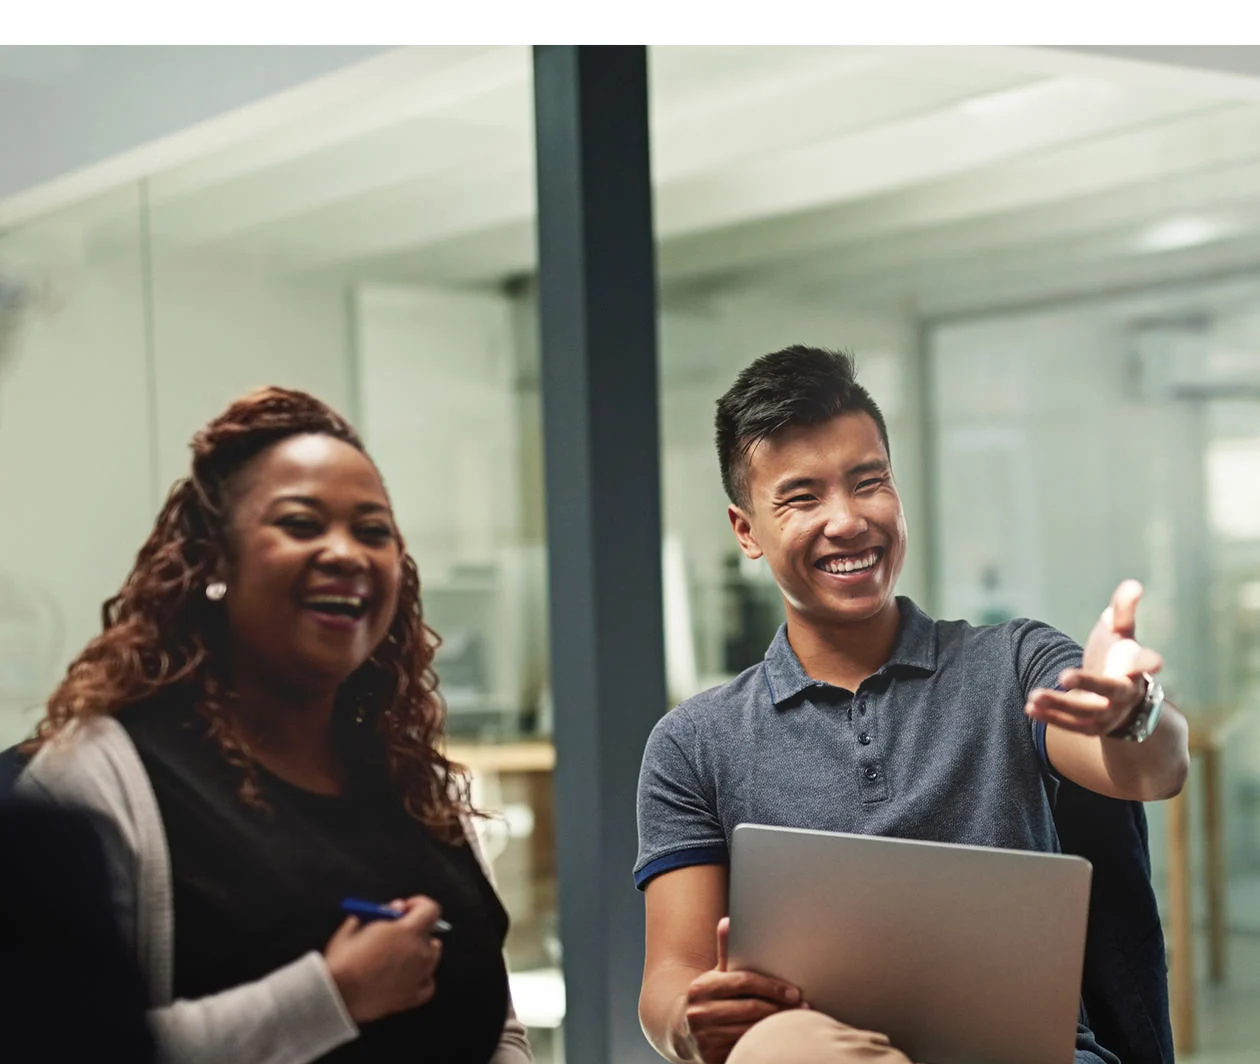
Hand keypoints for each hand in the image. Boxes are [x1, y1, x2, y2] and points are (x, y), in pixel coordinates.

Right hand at [324, 895, 443, 1023]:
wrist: (337, 996)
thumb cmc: (343, 959)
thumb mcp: (356, 924)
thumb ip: (381, 911)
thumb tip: (397, 907)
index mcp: (407, 931)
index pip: (430, 909)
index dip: (418, 905)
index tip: (404, 909)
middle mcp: (419, 953)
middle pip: (430, 934)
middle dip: (415, 930)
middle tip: (396, 934)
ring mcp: (418, 976)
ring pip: (432, 958)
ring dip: (421, 952)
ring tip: (399, 955)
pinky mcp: (412, 998)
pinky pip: (428, 984)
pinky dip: (422, 978)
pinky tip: (408, 976)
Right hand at [679, 917, 803, 1063]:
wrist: (683, 1029)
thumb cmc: (709, 998)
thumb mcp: (716, 976)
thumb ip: (726, 953)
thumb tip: (727, 922)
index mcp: (702, 987)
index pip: (744, 982)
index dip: (772, 986)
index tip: (794, 992)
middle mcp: (699, 1012)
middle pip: (751, 1008)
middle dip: (781, 1008)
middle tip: (804, 1007)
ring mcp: (705, 1037)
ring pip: (752, 1030)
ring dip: (778, 1026)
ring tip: (797, 1022)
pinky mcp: (712, 1057)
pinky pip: (746, 1048)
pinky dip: (765, 1043)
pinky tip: (778, 1038)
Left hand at [1026, 579, 1163, 736]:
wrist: (1121, 699)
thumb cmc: (1118, 656)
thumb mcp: (1120, 632)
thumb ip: (1123, 610)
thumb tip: (1133, 584)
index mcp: (1135, 668)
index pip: (1144, 663)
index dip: (1150, 662)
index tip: (1157, 662)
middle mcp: (1125, 693)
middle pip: (1110, 690)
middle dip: (1089, 684)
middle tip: (1064, 675)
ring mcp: (1110, 713)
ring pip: (1085, 712)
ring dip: (1059, 703)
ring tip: (1034, 695)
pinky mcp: (1092, 727)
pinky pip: (1071, 726)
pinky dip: (1051, 717)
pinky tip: (1029, 707)